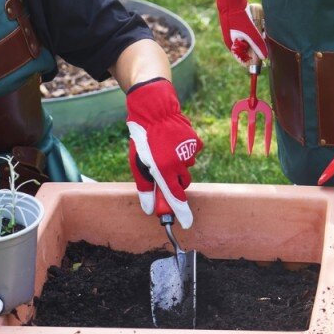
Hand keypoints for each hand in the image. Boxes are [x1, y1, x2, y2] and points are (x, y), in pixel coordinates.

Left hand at [125, 78, 202, 227]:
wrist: (156, 109)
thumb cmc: (143, 137)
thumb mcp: (137, 163)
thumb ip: (144, 187)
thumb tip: (149, 208)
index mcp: (164, 170)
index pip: (176, 198)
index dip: (182, 213)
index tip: (186, 224)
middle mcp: (180, 163)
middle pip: (182, 183)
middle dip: (175, 183)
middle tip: (162, 173)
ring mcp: (189, 152)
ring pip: (187, 168)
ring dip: (177, 165)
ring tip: (164, 150)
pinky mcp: (196, 142)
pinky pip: (191, 155)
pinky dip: (183, 153)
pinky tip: (173, 142)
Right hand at [214, 0, 267, 63]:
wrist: (230, 1)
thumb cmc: (238, 18)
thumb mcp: (250, 33)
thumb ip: (258, 45)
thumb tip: (264, 56)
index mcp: (231, 45)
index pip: (241, 59)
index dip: (251, 61)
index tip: (261, 60)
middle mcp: (230, 40)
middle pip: (245, 50)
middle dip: (254, 49)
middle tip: (264, 47)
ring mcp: (233, 32)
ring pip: (246, 41)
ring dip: (254, 40)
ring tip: (262, 37)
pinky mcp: (237, 25)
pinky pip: (246, 33)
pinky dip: (252, 33)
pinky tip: (259, 29)